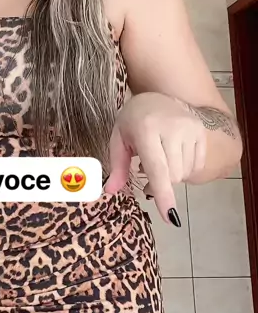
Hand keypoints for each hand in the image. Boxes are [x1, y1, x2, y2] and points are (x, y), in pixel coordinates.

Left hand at [104, 92, 206, 222]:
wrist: (156, 96)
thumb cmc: (133, 120)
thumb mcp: (119, 140)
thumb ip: (117, 167)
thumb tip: (109, 191)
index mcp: (147, 129)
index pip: (158, 168)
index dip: (163, 194)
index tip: (170, 216)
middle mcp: (173, 128)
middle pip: (173, 176)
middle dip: (160, 183)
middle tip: (146, 172)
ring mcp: (191, 129)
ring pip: (185, 173)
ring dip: (172, 176)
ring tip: (160, 160)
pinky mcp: (202, 132)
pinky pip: (197, 165)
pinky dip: (185, 169)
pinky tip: (173, 156)